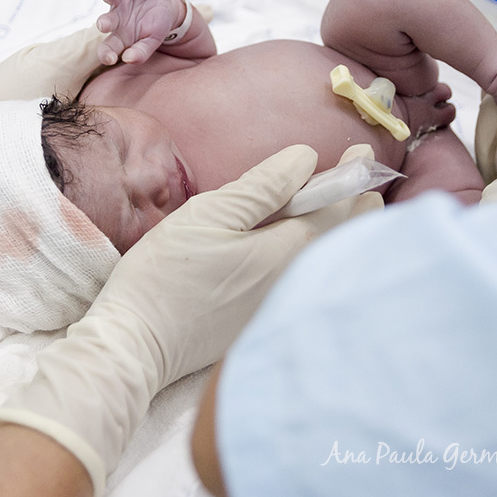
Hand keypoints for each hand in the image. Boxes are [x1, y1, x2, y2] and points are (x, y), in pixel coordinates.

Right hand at [0, 144, 382, 496]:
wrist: (136, 345)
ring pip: (328, 262)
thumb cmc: (166, 273)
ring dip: (341, 232)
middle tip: (359, 179)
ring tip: (341, 208)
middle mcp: (298, 284)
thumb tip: (305, 159)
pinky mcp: (266, 324)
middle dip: (357, 206)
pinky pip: (309, 281)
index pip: (338, 208)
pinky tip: (307, 247)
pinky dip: (321, 256)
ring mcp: (284, 308)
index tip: (360, 151)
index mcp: (288, 252)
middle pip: (344, 239)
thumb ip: (263, 186)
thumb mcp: (210, 215)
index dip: (352, 176)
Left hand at [95, 0, 185, 64]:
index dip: (107, 53)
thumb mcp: (151, 42)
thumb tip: (129, 59)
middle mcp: (116, 19)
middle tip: (103, 25)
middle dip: (105, 22)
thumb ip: (141, 52)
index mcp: (120, 37)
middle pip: (107, 21)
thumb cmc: (154, 29)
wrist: (165, 9)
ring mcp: (121, 0)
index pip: (108, 47)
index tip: (109, 59)